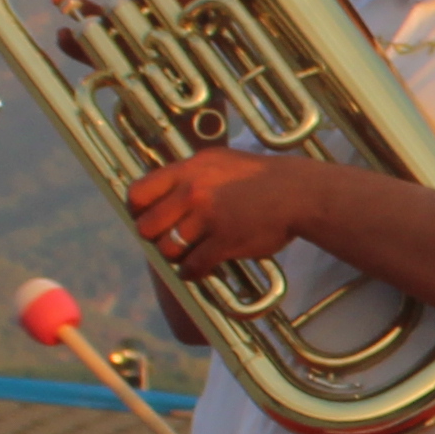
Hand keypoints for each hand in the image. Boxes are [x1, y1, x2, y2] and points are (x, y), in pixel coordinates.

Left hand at [126, 146, 320, 282]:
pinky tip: (201, 268)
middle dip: (156, 238)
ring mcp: (208, 217)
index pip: (137, 193)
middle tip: (170, 239)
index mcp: (187, 170)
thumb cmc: (258, 177)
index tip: (147, 218)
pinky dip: (193, 272)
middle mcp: (192, 192)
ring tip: (189, 254)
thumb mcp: (218, 161)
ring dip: (176, 257)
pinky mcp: (224, 241)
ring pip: (168, 249)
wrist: (297, 192)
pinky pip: (193, 266)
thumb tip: (161, 190)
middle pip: (147, 227)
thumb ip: (188, 173)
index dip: (137, 211)